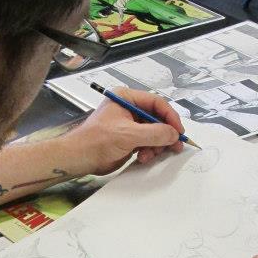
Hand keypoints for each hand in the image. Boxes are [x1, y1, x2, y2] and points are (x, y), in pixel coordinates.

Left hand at [67, 87, 184, 174]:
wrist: (78, 158)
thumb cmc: (97, 141)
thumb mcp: (128, 135)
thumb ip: (154, 133)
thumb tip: (174, 134)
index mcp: (126, 98)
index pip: (156, 103)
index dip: (170, 117)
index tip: (178, 131)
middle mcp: (129, 109)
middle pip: (157, 118)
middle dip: (164, 134)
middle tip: (173, 147)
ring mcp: (129, 125)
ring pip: (154, 133)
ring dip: (156, 145)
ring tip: (150, 154)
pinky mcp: (128, 139)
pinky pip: (147, 142)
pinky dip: (149, 151)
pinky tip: (142, 158)